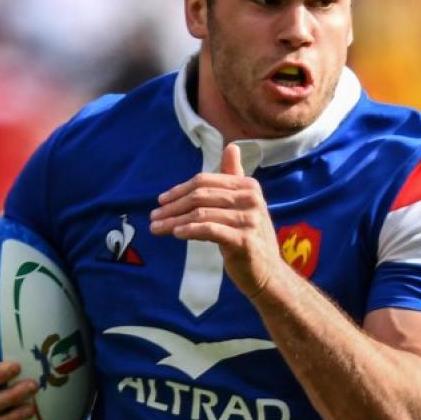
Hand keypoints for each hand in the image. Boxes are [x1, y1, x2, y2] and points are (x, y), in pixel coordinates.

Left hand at [150, 143, 281, 297]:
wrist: (267, 272)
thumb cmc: (250, 237)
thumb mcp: (243, 205)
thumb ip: (234, 177)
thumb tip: (231, 146)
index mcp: (248, 186)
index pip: (206, 181)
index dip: (180, 189)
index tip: (161, 201)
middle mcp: (251, 199)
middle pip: (201, 196)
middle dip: (173, 206)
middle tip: (153, 216)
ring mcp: (249, 220)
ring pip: (201, 214)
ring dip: (174, 221)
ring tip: (157, 228)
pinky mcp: (243, 240)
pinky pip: (210, 230)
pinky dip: (190, 230)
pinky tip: (176, 234)